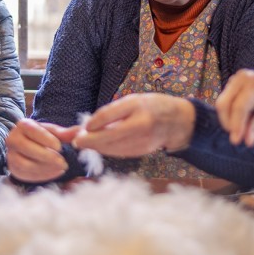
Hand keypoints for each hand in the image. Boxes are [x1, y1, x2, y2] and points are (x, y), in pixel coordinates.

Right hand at [6, 118, 77, 182]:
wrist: (31, 147)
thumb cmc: (44, 137)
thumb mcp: (54, 133)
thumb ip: (66, 133)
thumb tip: (80, 132)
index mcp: (23, 125)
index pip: (32, 130)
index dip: (46, 139)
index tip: (60, 147)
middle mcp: (12, 139)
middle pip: (26, 148)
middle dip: (46, 157)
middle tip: (64, 163)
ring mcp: (11, 155)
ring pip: (25, 164)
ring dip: (45, 168)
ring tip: (61, 168)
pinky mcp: (13, 169)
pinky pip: (26, 175)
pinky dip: (42, 176)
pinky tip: (55, 173)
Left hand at [73, 94, 195, 156]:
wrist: (176, 121)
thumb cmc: (149, 107)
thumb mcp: (130, 102)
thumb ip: (107, 114)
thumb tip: (81, 127)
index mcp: (136, 105)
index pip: (108, 115)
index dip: (92, 124)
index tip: (83, 127)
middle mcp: (140, 123)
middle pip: (108, 136)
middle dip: (89, 141)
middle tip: (77, 141)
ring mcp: (142, 140)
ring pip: (111, 148)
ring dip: (96, 146)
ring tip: (87, 142)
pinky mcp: (141, 151)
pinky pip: (118, 152)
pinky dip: (107, 150)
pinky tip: (102, 146)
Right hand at [216, 65, 253, 145]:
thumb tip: (247, 141)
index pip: (240, 107)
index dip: (236, 125)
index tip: (236, 141)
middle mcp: (242, 78)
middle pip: (223, 104)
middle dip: (228, 123)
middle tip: (240, 136)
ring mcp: (234, 79)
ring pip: (221, 104)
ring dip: (228, 119)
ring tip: (246, 124)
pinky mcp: (230, 84)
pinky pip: (224, 102)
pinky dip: (230, 114)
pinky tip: (244, 116)